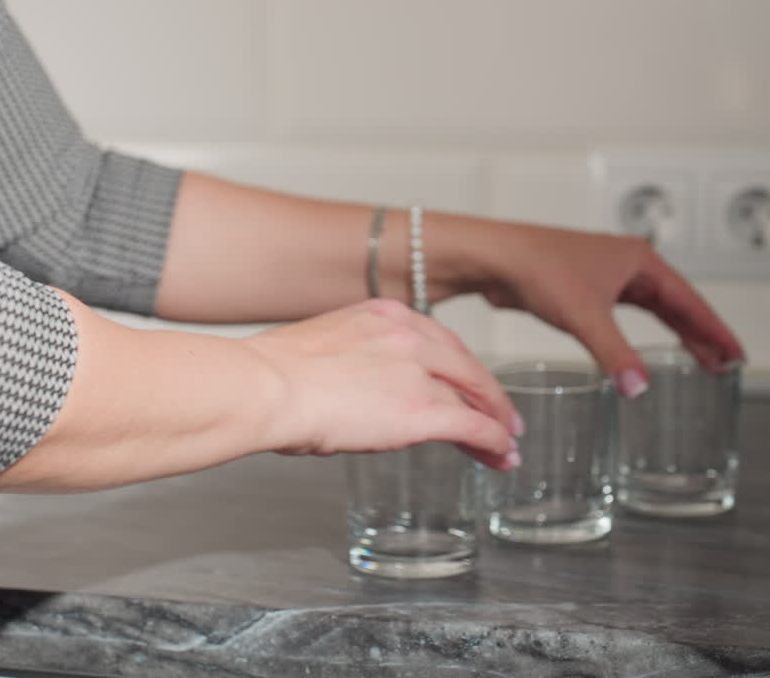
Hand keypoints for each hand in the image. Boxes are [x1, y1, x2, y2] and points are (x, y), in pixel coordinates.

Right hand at [243, 299, 521, 469]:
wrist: (264, 386)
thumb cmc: (270, 377)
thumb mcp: (322, 348)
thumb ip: (352, 360)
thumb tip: (349, 386)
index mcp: (384, 314)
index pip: (438, 342)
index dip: (460, 367)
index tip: (468, 384)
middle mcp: (409, 335)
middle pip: (465, 366)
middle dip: (488, 395)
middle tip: (503, 417)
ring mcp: (419, 371)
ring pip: (474, 397)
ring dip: (494, 423)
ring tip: (505, 445)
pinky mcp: (423, 410)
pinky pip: (471, 426)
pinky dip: (491, 442)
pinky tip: (500, 455)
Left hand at [450, 220, 745, 396]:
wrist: (494, 258)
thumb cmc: (537, 268)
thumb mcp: (584, 315)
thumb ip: (614, 354)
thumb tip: (638, 388)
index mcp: (639, 262)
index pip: (691, 301)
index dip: (715, 330)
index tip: (737, 353)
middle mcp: (627, 265)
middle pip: (677, 306)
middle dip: (701, 336)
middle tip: (726, 365)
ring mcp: (606, 277)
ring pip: (652, 311)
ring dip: (675, 336)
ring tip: (700, 363)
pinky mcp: (584, 291)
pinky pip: (625, 317)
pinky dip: (640, 337)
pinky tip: (641, 355)